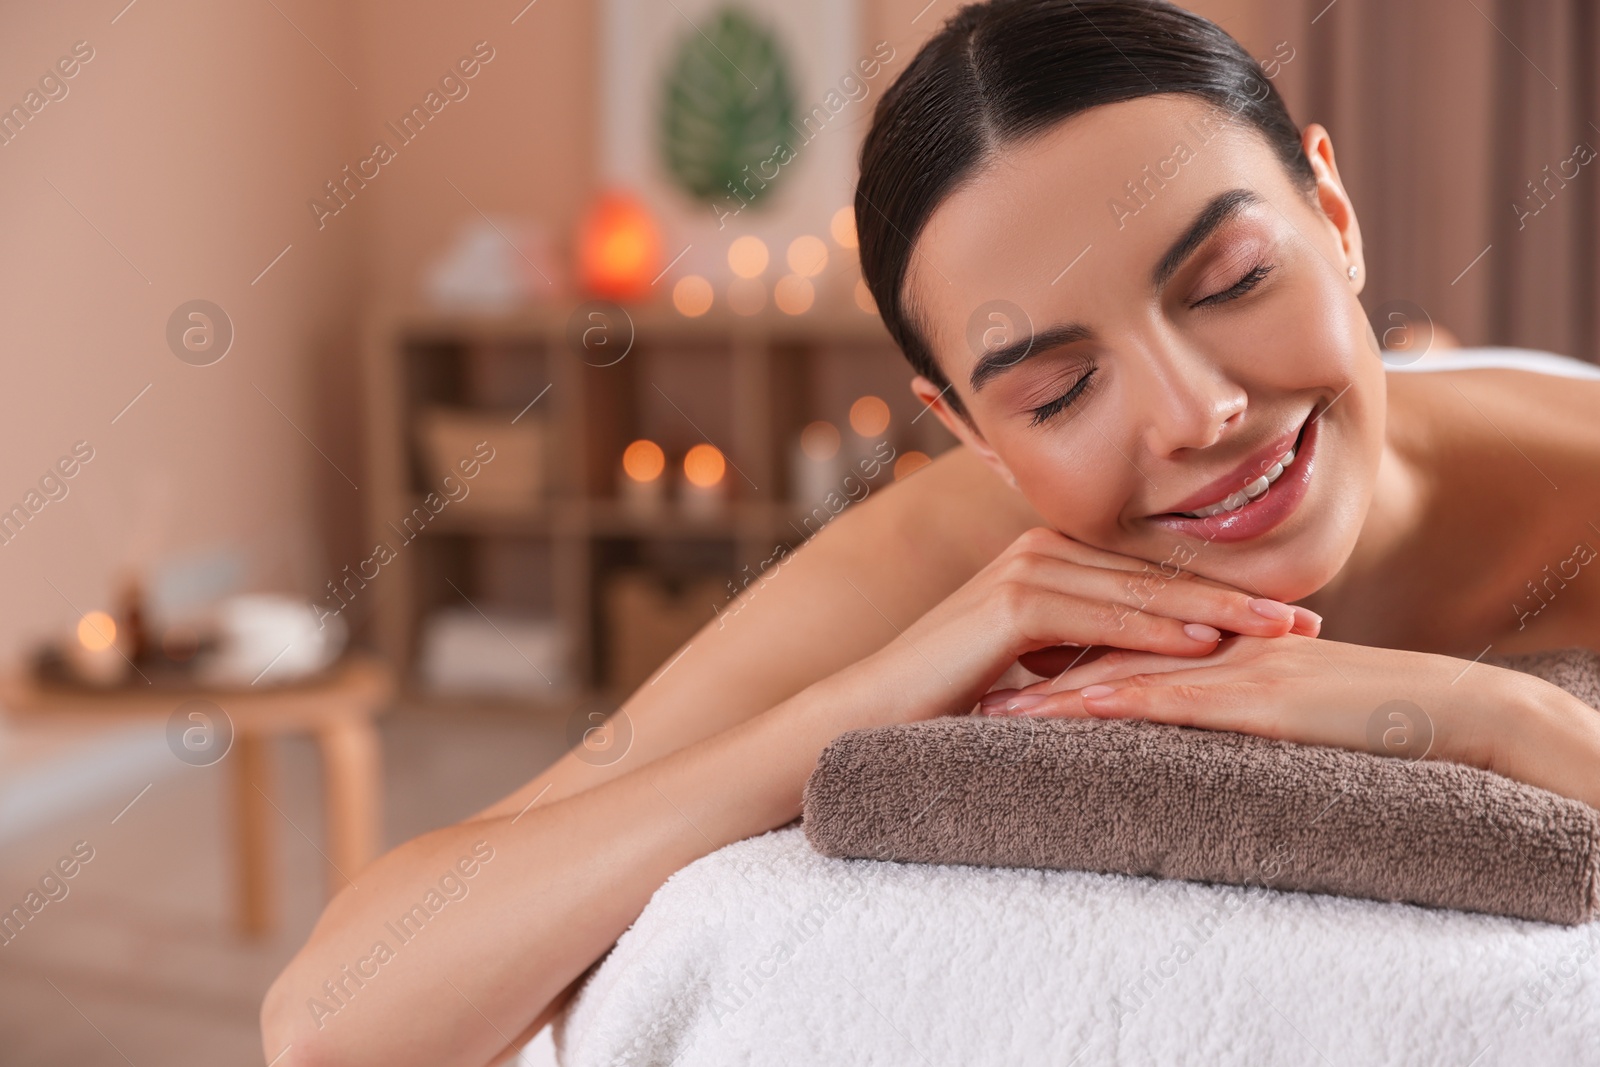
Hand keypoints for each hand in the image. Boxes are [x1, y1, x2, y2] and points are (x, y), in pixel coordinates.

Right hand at [843, 526, 1320, 724]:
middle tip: (1306, 620)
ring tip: (1280, 631)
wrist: (876, 711)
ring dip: (1215, 611)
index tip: (1285, 617)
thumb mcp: (1038, 669)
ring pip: (1140, 591)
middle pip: (1157, 574)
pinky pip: (1099, 617)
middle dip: (1236, 597)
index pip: (1151, 574)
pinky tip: (1206, 644)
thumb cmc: (954, 696)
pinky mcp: (1011, 605)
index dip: (1220, 593)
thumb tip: (1158, 671)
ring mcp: (1025, 570)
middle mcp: (1040, 550)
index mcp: (1051, 559)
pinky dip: (1156, 630)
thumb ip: (1089, 652)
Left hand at [981, 633, 1502, 770]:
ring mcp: (1232, 664)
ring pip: (1126, 671)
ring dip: (1055, 691)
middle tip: (964, 687)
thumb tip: (1173, 727)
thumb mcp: (1276, 703)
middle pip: (1102, 650)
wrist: (1441, 707)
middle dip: (1031, 670)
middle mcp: (1211, 643)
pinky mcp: (1257, 696)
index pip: (1116, 645)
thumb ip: (1222, 703)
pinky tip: (1076, 710)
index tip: (991, 675)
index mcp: (1210, 643)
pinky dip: (1123, 701)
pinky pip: (1179, 696)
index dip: (1050, 658)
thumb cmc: (1363, 712)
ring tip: (990, 711)